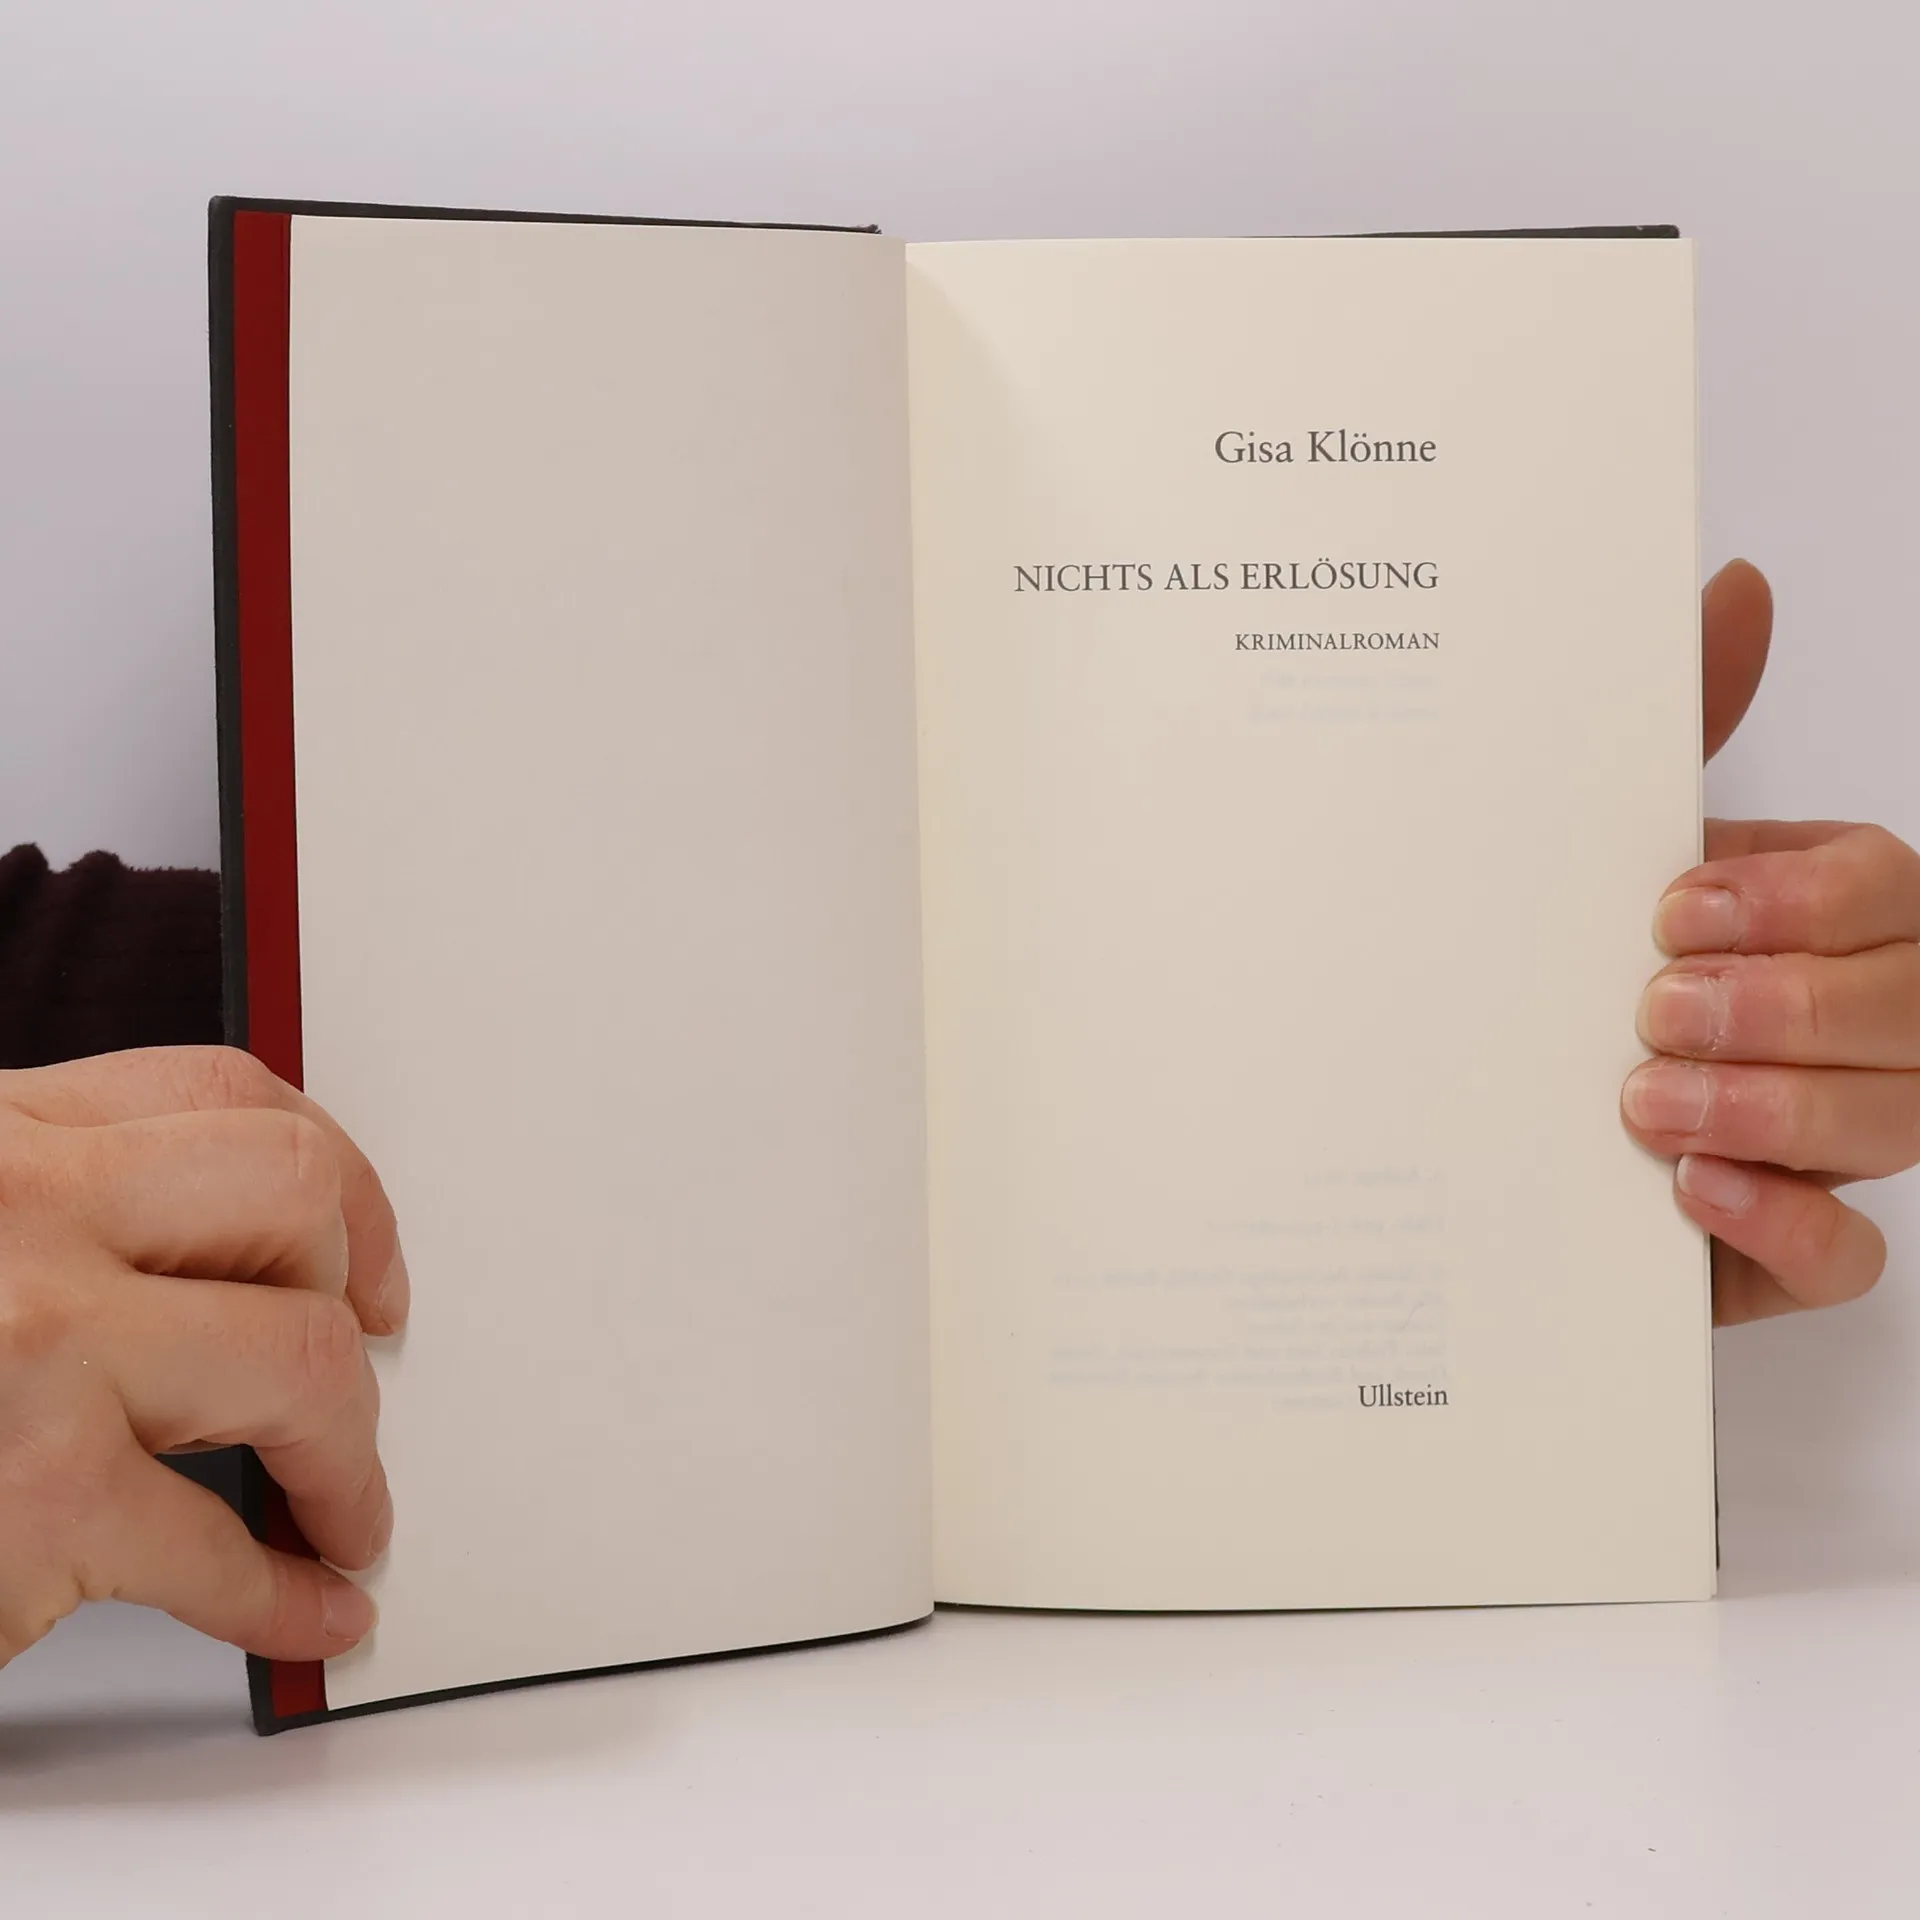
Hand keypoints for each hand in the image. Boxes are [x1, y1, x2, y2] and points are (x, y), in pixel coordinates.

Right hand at [0, 1046, 406, 1667]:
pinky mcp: (33, 1499)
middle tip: (372, 1354)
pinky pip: (216, 1550)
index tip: (356, 1242)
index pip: (220, 1098)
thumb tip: (195, 1256)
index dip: (328, 1172)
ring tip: (349, 1508)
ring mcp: (33, 1350)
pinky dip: (286, 1597)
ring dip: (349, 1453)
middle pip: (290, 1202)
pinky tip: (310, 1613)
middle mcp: (19, 1217)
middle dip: (356, 1286)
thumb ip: (33, 1216)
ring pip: (298, 1359)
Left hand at [1624, 561, 1917, 1322]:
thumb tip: (1735, 585)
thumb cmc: (1553, 976)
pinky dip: (1786, 1227)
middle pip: (1916, 1009)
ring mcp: (1824, 1141)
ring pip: (1897, 1124)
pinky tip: (1695, 1196)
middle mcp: (1841, 1024)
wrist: (1461, 1131)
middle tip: (1656, 1010)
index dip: (1809, 900)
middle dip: (1792, 1008)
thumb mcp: (1597, 856)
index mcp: (1812, 917)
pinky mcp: (1779, 1248)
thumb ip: (1678, 729)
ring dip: (1777, 1109)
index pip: (1890, 890)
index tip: (1676, 908)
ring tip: (1644, 1103)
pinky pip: (1847, 1257)